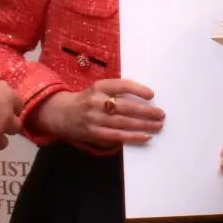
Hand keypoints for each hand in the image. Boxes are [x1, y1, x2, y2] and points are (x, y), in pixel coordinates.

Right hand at [32, 79, 164, 147]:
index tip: (152, 95)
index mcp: (99, 87)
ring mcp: (94, 119)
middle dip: (146, 111)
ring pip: (123, 123)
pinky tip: (145, 137)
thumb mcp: (98, 89)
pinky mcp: (94, 133)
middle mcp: (96, 102)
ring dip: (143, 125)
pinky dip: (133, 137)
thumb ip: (116, 91)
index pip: (121, 85)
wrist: (61, 113)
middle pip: (125, 107)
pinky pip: (117, 136)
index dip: (138, 89)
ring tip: (158, 125)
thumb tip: (144, 97)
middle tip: (161, 114)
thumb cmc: (86, 100)